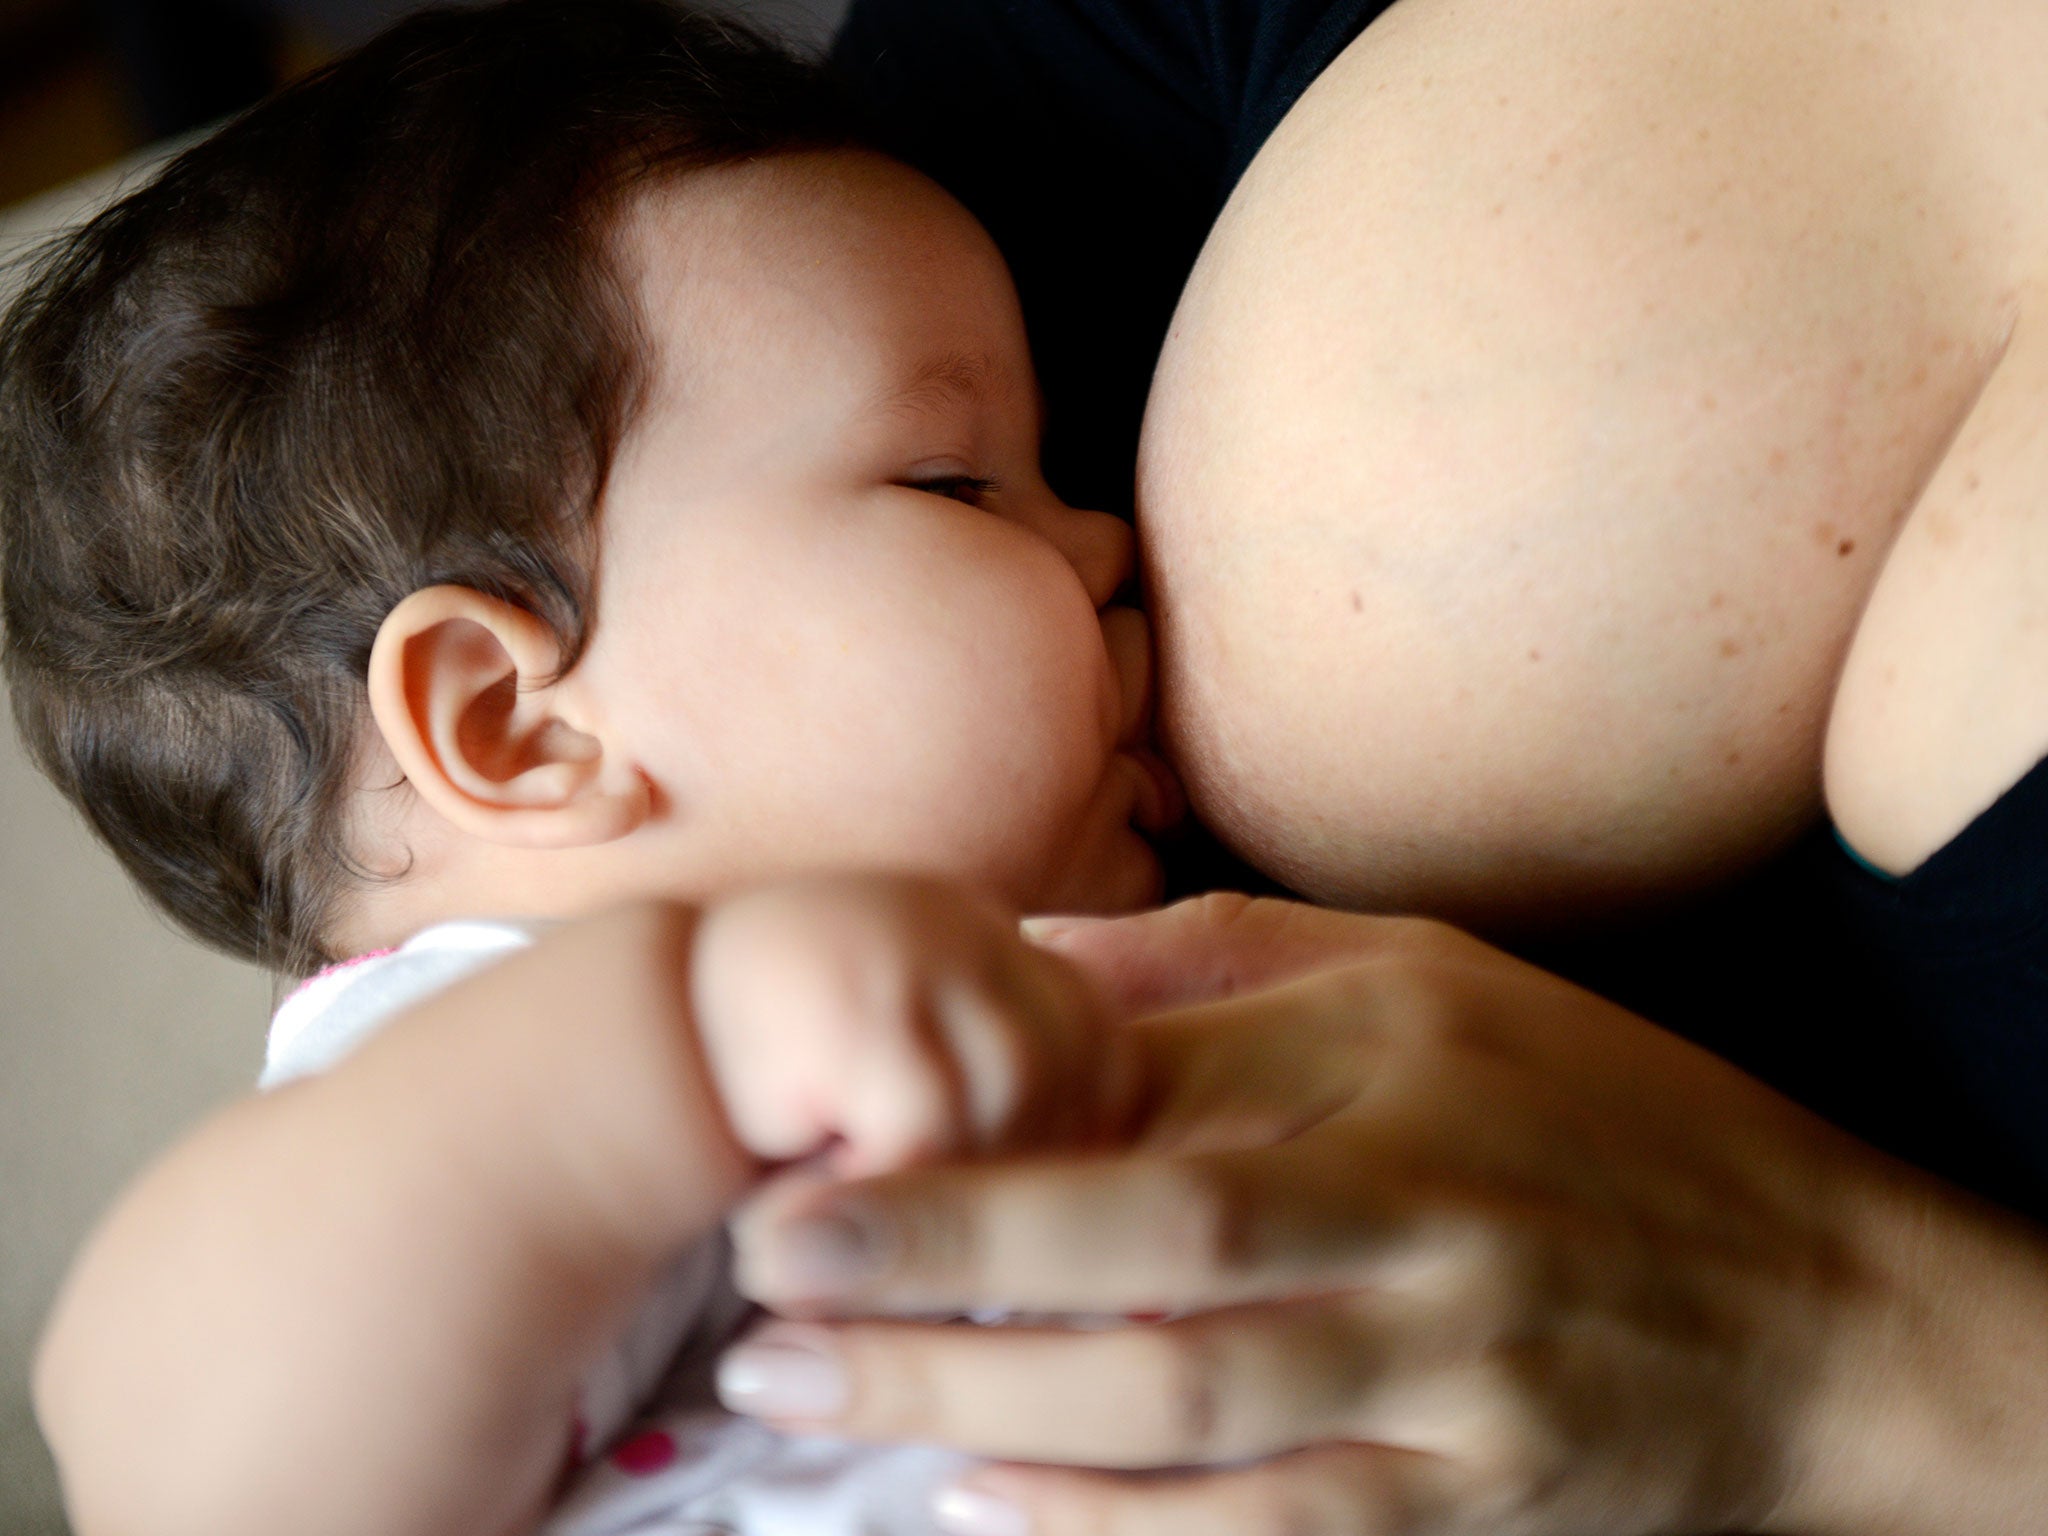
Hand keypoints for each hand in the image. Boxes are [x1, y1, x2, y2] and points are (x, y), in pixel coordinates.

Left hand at [719, 894, 2047, 1535]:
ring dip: (991, 1406)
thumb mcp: (1430, 974)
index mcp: (1395, 1049)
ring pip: (1196, 1398)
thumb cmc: (1594, 1108)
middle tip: (761, 1286)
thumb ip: (1218, 960)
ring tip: (821, 1399)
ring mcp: (1453, 1362)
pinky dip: (1125, 1526)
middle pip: (1155, 1242)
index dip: (974, 1134)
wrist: (1817, 1304)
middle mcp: (1422, 1199)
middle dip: (943, 1269)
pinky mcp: (1477, 1494)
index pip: (1154, 1088)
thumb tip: (1020, 954)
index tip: (808, 1151)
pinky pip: (1277, 1525)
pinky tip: (988, 1504)